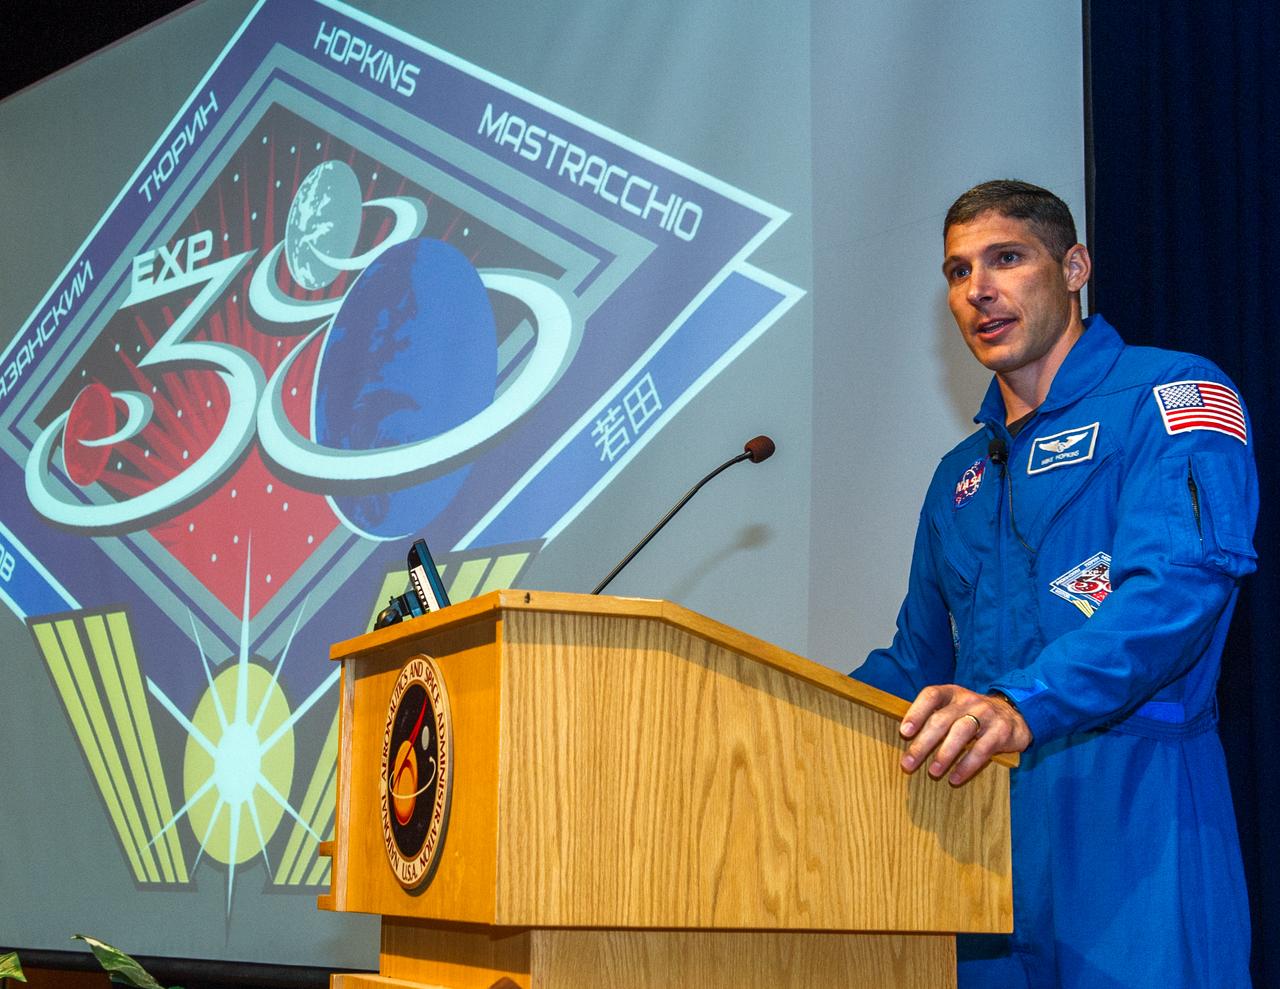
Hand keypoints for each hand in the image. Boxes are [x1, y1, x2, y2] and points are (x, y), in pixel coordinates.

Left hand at [898, 684, 1031, 785]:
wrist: (1015, 714)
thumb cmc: (973, 714)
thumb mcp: (954, 707)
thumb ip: (934, 716)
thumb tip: (906, 738)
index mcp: (952, 693)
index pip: (931, 696)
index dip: (916, 712)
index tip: (904, 732)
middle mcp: (968, 700)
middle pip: (941, 719)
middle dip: (923, 743)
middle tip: (908, 763)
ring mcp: (986, 714)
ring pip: (961, 732)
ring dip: (944, 754)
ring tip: (933, 772)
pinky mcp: (1001, 732)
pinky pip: (982, 750)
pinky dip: (967, 766)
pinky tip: (955, 778)